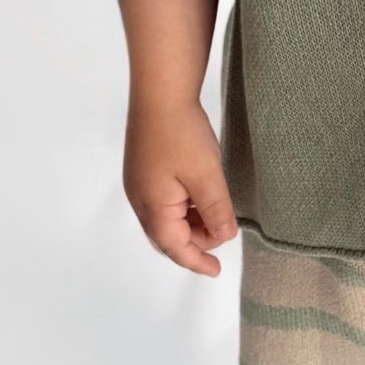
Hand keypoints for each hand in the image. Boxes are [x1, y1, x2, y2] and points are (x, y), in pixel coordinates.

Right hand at [122, 99, 237, 276]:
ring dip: (192, 223)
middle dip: (196, 242)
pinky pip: (164, 201)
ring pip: (167, 219)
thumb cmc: (180, 133)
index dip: (196, 262)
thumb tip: (224, 236)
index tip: (216, 271)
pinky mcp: (144, 170)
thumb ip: (216, 211)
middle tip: (223, 236)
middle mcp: (140, 200)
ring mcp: (139, 184)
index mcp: (152, 207)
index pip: (175, 248)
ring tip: (217, 214)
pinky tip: (202, 196)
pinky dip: (184, 207)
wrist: (160, 93)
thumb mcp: (207, 176)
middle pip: (167, 236)